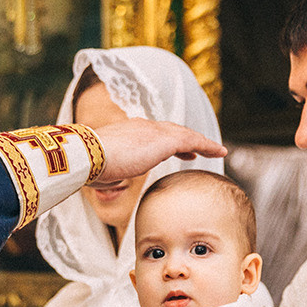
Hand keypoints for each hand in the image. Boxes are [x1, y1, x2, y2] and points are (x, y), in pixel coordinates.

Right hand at [89, 118, 225, 184]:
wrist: (88, 155)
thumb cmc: (89, 167)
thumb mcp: (103, 170)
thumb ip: (113, 172)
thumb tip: (112, 179)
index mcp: (128, 133)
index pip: (152, 135)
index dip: (165, 142)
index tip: (174, 150)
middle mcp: (143, 127)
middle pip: (171, 131)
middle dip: (186, 140)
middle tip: (197, 150)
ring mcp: (155, 131)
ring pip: (185, 135)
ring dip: (201, 142)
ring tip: (216, 150)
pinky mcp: (166, 140)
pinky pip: (193, 141)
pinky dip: (208, 145)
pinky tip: (219, 152)